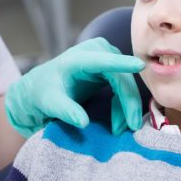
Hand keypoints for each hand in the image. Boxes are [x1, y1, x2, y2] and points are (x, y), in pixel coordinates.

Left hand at [5, 37, 144, 137]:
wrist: (40, 88)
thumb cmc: (43, 93)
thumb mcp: (50, 104)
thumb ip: (65, 111)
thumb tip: (82, 122)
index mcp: (77, 59)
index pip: (102, 61)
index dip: (121, 64)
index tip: (139, 65)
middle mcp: (94, 52)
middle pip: (121, 76)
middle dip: (128, 102)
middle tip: (132, 126)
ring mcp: (105, 57)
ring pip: (126, 82)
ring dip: (128, 106)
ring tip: (121, 128)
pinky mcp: (110, 66)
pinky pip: (124, 86)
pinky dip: (123, 104)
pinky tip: (118, 121)